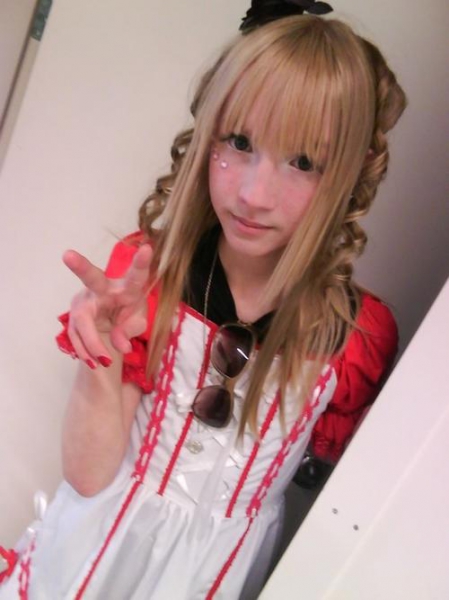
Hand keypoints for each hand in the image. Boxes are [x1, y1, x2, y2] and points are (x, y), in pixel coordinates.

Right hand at [62, 244, 152, 366]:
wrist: (109, 321)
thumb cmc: (128, 313)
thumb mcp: (137, 321)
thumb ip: (130, 330)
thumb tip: (121, 346)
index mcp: (126, 286)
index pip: (136, 275)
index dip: (141, 263)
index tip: (147, 249)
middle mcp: (102, 288)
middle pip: (91, 277)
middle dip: (80, 266)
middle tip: (68, 255)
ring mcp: (84, 300)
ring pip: (82, 320)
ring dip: (93, 343)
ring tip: (105, 362)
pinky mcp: (73, 315)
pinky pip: (76, 335)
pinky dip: (86, 351)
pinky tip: (94, 363)